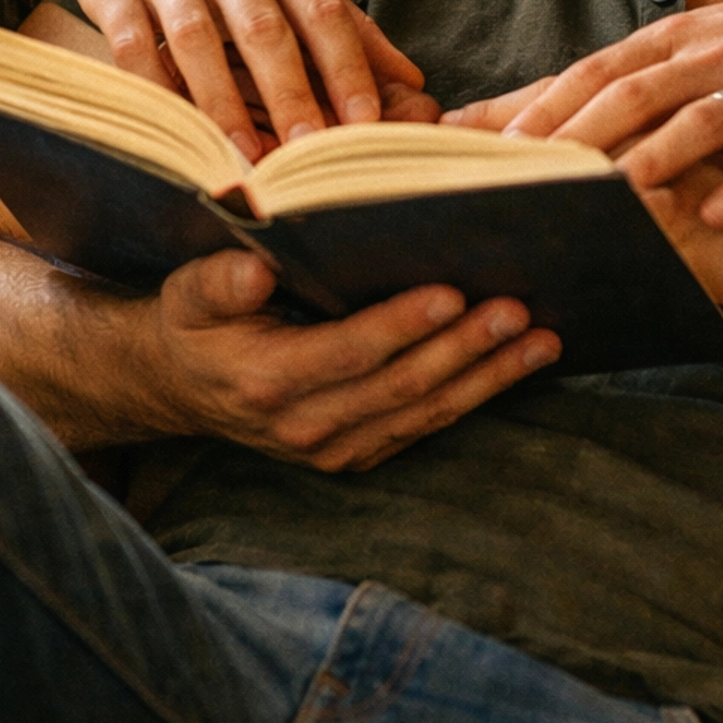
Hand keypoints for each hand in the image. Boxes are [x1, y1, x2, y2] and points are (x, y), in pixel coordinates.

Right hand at [51, 0, 425, 157]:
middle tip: (309, 156)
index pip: (322, 9)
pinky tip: (173, 133)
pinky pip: (133, 44)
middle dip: (291, 95)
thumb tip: (408, 79)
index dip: (346, 67)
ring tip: (244, 159)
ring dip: (222, 106)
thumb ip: (340, 15)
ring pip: (197, 41)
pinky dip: (154, 90)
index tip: (365, 121)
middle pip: (264, 29)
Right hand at [139, 248, 560, 470]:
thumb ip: (221, 281)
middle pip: (401, 387)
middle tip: (517, 309)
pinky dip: (475, 395)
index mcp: (267, 381)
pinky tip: (516, 363)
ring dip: (489, 377)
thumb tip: (258, 269)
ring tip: (541, 339)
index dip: (401, 325)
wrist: (181, 388)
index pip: (348, 352)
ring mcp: (336, 448)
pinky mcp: (358, 453)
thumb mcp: (189, 293)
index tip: (450, 292)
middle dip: (465, 349)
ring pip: (426, 413)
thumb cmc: (194, 324)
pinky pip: (426, 425)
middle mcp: (306, 425)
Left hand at [445, 0, 722, 227]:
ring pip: (702, 121)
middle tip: (531, 176)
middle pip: (636, 93)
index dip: (545, 105)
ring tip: (616, 194)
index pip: (597, 70)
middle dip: (580, 133)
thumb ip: (629, 77)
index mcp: (677, 39)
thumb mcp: (695, 44)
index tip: (492, 141)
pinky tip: (718, 215)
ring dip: (657, 157)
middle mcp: (713, 58)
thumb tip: (540, 108)